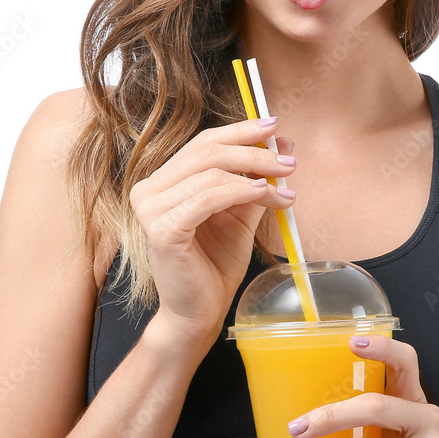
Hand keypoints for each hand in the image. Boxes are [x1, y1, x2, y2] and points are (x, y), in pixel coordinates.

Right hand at [128, 116, 294, 340]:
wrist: (199, 311)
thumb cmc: (215, 264)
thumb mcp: (241, 212)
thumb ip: (256, 178)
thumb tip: (282, 141)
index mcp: (165, 180)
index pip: (203, 142)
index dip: (240, 130)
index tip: (273, 125)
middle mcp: (150, 189)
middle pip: (207, 151)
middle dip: (253, 151)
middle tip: (288, 160)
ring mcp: (150, 209)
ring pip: (209, 173)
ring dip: (255, 174)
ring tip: (284, 184)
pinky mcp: (161, 229)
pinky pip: (206, 198)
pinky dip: (238, 191)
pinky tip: (263, 193)